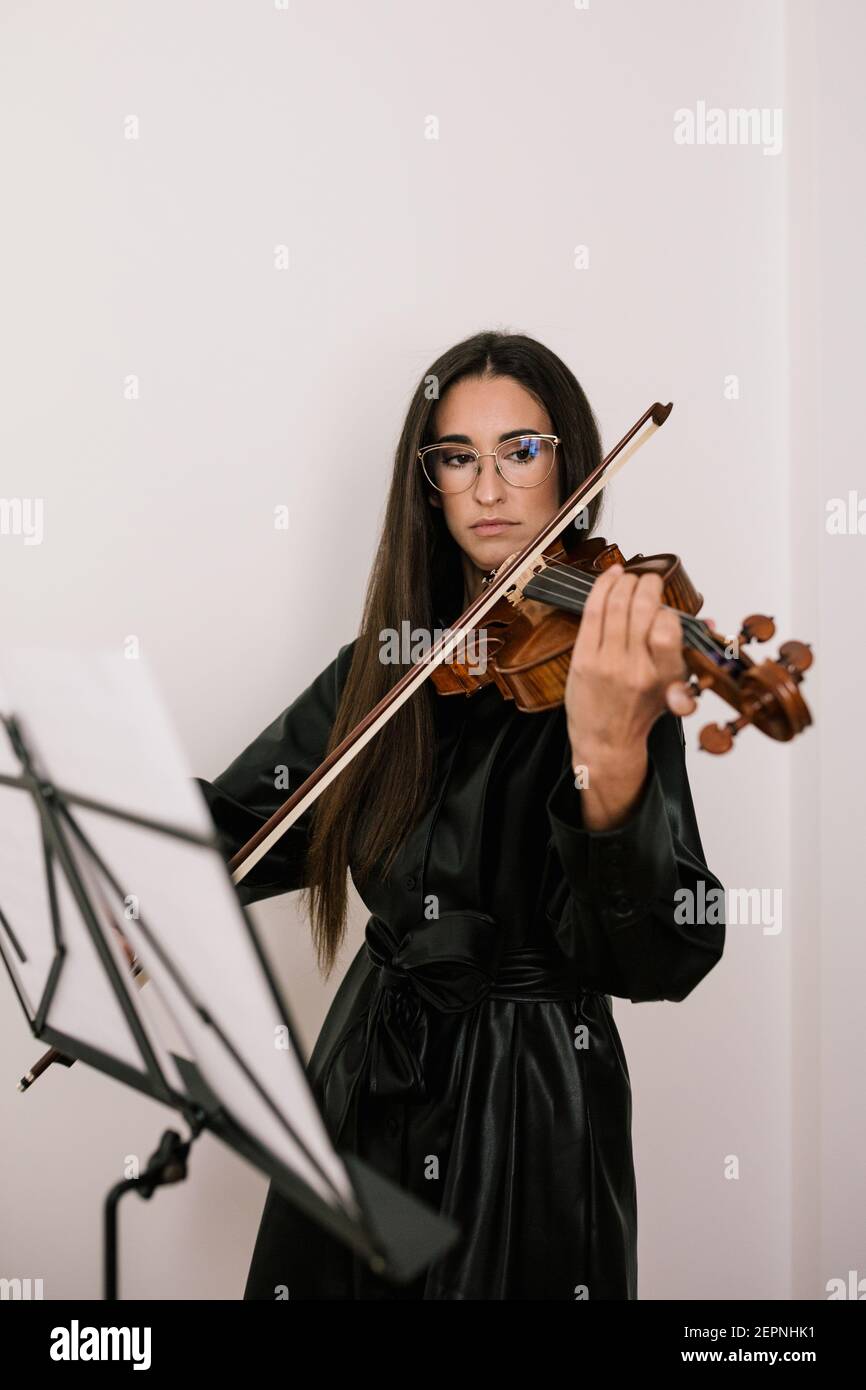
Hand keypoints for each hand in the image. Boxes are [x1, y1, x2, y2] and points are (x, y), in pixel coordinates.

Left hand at [566, 562, 701, 766]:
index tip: (664, 605)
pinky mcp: (583, 659)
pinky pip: (593, 612)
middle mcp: (637, 669)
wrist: (607, 742)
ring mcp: (608, 663)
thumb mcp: (674, 688)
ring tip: (628, 576)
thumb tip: (709, 621)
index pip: (670, 628)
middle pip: (642, 609)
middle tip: (648, 579)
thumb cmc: (640, 713)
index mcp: (665, 676)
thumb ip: (688, 653)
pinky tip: (609, 577)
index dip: (667, 608)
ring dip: (624, 582)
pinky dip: (602, 588)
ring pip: (616, 605)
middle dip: (647, 584)